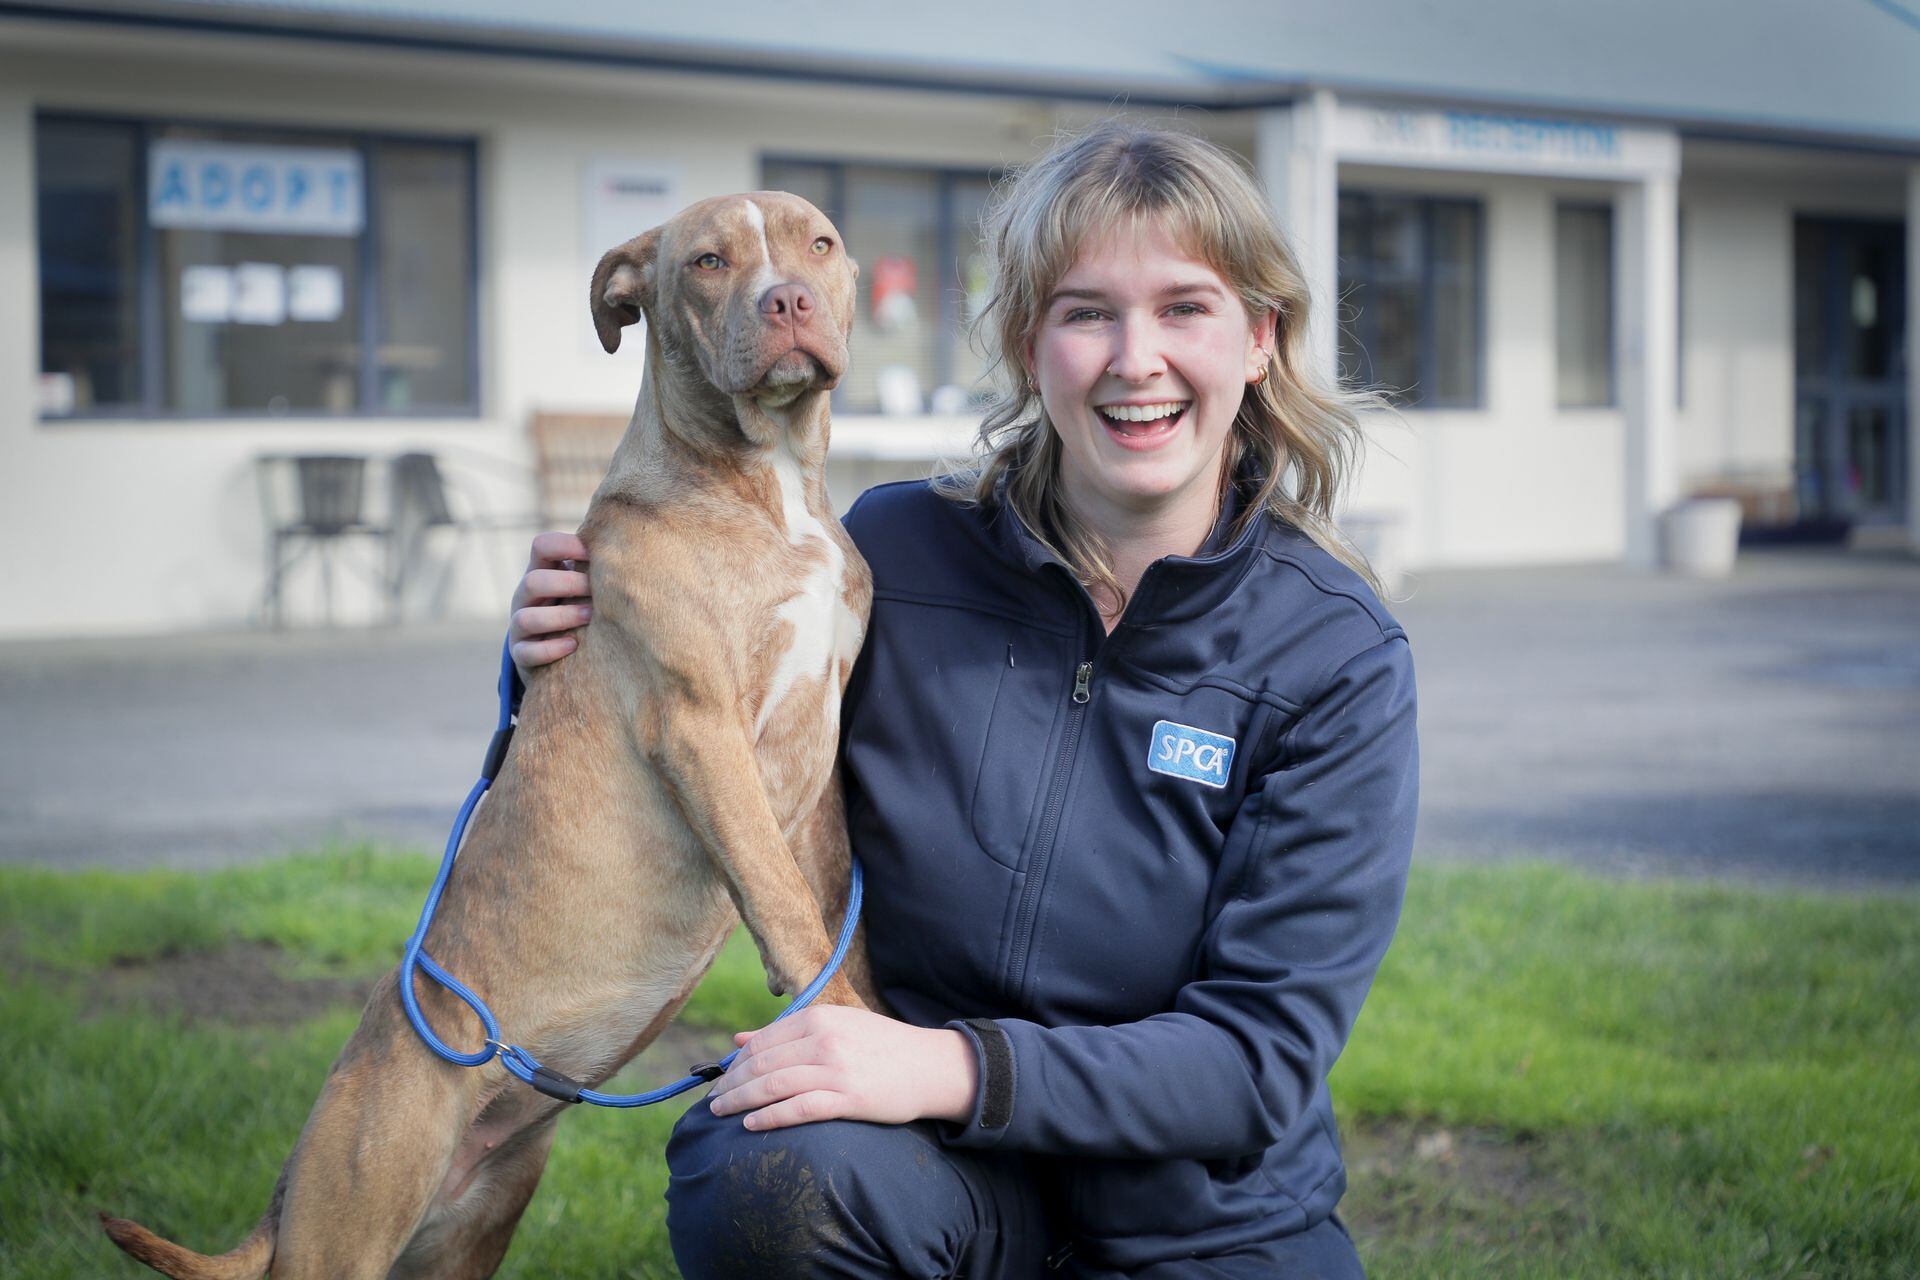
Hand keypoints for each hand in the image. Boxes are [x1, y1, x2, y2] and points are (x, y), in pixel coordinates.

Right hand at [508, 532, 592, 681]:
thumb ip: (593, 568)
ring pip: (526, 618)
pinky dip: (550, 649)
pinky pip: (526, 652)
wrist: (551, 648)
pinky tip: (574, 645)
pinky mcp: (521, 653)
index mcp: (540, 572)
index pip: (542, 546)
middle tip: (595, 591)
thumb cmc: (576, 606)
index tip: (593, 554)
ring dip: (561, 616)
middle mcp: (525, 597)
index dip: (566, 545)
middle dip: (568, 584)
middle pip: (533, 581)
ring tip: (589, 616)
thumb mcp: (580, 584)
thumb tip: (632, 550)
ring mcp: (519, 627)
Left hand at [705, 1006, 979, 1131]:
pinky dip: (770, 1117)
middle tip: (714, 1101)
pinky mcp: (848, 1099)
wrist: (930, 1066)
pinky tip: (751, 1125)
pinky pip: (798, 1109)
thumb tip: (739, 1040)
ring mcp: (836, 1070)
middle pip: (762, 1064)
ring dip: (740, 1101)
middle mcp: (824, 1040)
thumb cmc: (882, 1047)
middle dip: (731, 1084)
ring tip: (721, 1113)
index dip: (736, 1062)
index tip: (721, 1078)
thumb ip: (788, 1032)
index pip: (763, 1041)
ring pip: (773, 1086)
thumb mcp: (837, 1026)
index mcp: (820, 1019)